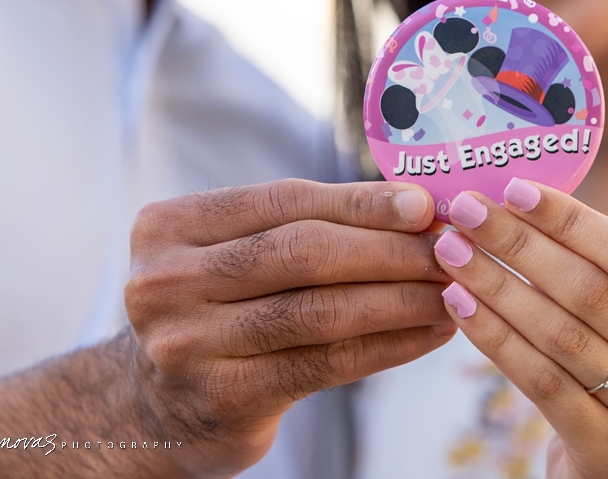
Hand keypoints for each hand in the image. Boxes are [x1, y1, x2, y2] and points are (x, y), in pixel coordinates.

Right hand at [124, 178, 454, 476]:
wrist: (157, 406)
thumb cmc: (217, 309)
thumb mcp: (232, 254)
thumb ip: (303, 226)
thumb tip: (416, 207)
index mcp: (169, 227)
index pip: (282, 201)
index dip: (360, 202)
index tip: (424, 204)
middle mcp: (167, 282)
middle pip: (302, 253)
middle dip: (388, 249)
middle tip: (449, 249)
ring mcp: (189, 344)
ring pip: (319, 312)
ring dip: (399, 299)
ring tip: (450, 292)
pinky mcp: (223, 399)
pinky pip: (325, 364)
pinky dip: (387, 346)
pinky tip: (427, 335)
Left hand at [432, 179, 607, 478]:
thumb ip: (597, 261)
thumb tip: (516, 197)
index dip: (571, 220)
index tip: (513, 189)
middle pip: (591, 292)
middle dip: (520, 245)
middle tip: (467, 212)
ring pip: (560, 336)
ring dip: (496, 286)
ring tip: (452, 252)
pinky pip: (539, 380)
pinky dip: (494, 337)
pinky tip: (459, 304)